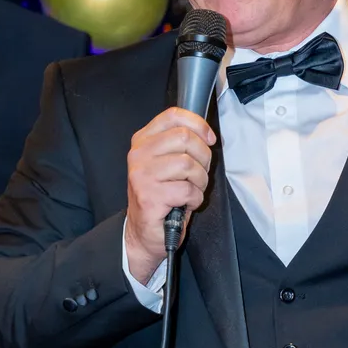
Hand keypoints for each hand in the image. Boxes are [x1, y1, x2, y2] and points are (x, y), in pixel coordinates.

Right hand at [125, 107, 215, 283]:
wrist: (143, 231)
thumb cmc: (160, 195)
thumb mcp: (166, 162)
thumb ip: (180, 143)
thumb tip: (206, 133)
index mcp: (143, 141)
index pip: (173, 116)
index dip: (198, 124)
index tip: (209, 139)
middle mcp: (138, 155)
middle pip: (185, 138)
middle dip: (203, 157)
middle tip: (199, 173)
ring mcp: (142, 175)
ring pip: (188, 164)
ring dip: (200, 180)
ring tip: (192, 190)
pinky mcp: (149, 196)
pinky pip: (188, 189)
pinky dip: (195, 198)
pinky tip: (186, 203)